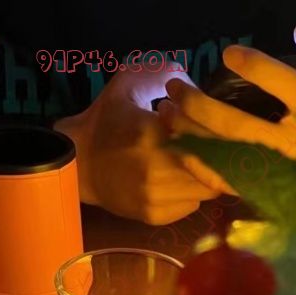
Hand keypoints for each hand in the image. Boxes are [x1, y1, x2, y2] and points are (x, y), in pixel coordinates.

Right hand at [55, 68, 220, 224]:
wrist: (79, 162)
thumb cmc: (107, 120)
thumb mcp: (129, 84)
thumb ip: (165, 76)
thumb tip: (201, 90)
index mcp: (150, 133)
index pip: (207, 136)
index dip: (215, 131)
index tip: (207, 125)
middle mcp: (155, 170)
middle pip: (213, 168)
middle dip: (216, 155)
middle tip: (209, 145)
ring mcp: (156, 197)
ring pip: (207, 190)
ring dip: (206, 175)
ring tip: (192, 162)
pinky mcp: (155, 216)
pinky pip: (192, 206)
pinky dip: (192, 193)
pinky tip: (177, 180)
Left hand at [160, 24, 295, 192]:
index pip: (287, 87)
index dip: (258, 68)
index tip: (229, 54)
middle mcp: (290, 145)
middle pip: (239, 125)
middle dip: (200, 105)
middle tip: (175, 88)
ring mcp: (270, 170)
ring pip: (222, 151)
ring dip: (189, 130)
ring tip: (166, 111)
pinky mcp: (255, 188)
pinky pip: (220, 177)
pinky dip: (196, 161)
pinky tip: (178, 143)